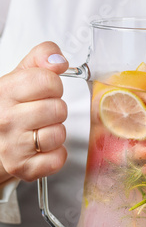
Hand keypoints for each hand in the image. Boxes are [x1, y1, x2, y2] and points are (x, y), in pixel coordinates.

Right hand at [0, 42, 68, 182]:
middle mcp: (5, 119)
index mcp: (5, 92)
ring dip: (56, 131)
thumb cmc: (9, 108)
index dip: (54, 85)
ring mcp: (13, 146)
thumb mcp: (20, 76)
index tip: (45, 91)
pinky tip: (43, 148)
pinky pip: (58, 158)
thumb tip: (58, 61)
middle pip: (58, 108)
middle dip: (56, 109)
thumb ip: (41, 58)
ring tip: (41, 129)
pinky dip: (56, 154)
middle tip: (43, 112)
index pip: (49, 80)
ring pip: (59, 134)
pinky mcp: (23, 168)